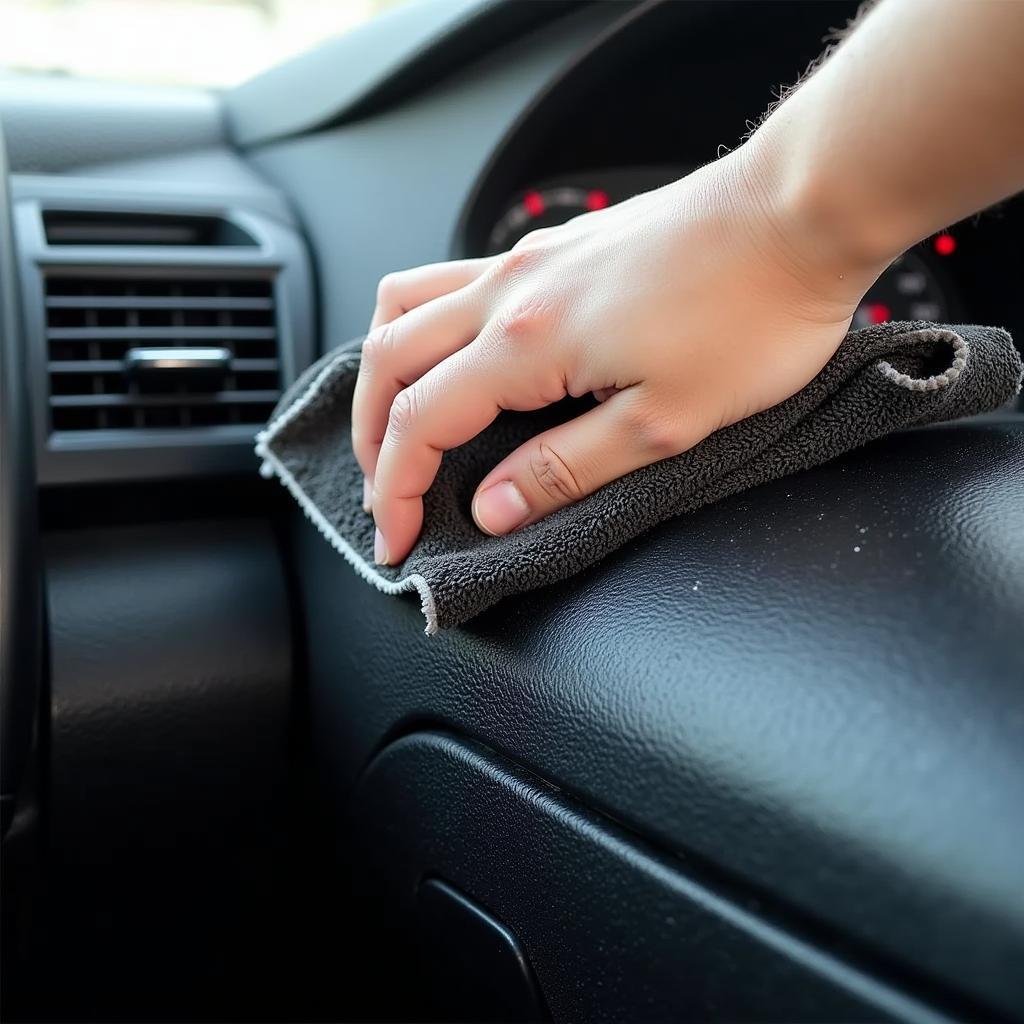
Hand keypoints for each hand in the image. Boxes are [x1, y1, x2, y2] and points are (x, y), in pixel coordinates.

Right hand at [352, 143, 882, 565]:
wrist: (799, 214)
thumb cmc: (751, 315)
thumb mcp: (663, 423)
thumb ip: (565, 468)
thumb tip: (492, 508)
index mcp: (527, 339)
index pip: (420, 422)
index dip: (395, 489)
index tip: (396, 539)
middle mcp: (509, 289)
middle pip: (390, 360)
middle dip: (370, 435)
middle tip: (384, 494)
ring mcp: (527, 258)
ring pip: (406, 305)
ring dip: (385, 372)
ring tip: (393, 424)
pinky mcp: (554, 246)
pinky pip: (453, 281)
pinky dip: (427, 328)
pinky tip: (457, 361)